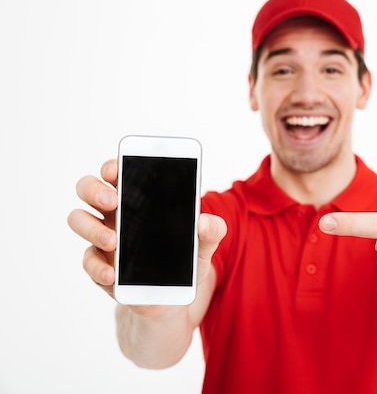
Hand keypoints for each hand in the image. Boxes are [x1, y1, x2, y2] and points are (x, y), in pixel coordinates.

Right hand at [67, 159, 225, 316]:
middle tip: (113, 200)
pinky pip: (88, 260)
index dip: (112, 166)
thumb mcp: (203, 244)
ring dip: (91, 227)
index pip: (117, 172)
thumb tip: (205, 222)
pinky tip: (112, 274)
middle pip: (88, 189)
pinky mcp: (100, 265)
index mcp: (139, 199)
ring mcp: (103, 238)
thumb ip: (211, 231)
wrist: (172, 297)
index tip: (115, 169)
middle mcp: (115, 213)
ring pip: (79, 220)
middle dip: (95, 190)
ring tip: (113, 240)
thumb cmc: (184, 259)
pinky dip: (97, 267)